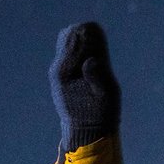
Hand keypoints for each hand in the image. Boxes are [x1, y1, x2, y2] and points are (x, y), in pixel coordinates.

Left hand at [50, 21, 121, 150]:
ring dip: (83, 42)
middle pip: (69, 36)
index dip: (91, 33)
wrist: (85, 130)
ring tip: (97, 51)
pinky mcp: (61, 74)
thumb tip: (92, 60)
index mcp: (66, 71)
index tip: (101, 42)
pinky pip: (68, 52)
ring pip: (66, 41)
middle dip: (86, 35)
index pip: (75, 38)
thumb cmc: (99, 113)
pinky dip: (80, 49)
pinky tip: (91, 57)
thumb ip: (98, 76)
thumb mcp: (105, 95)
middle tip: (100, 46)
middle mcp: (58, 68)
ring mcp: (58, 70)